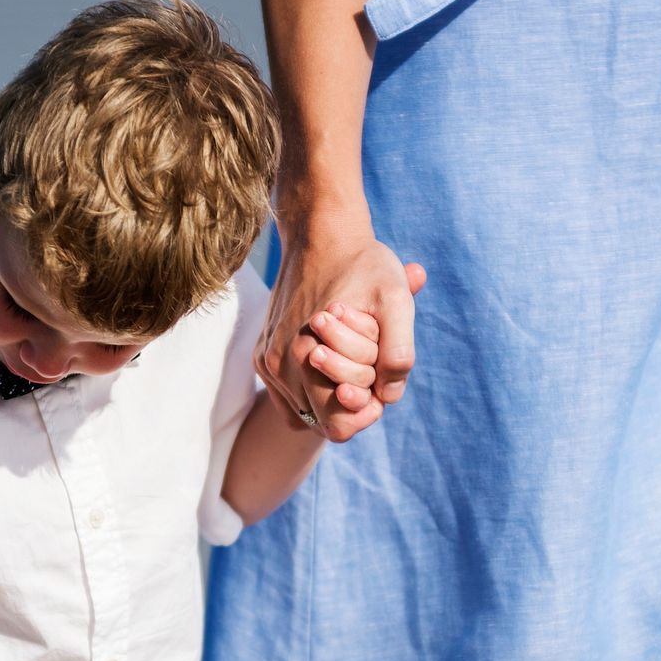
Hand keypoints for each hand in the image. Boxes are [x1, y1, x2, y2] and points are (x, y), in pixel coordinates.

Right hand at [254, 231, 425, 442]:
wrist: (321, 234)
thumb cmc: (364, 266)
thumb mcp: (396, 300)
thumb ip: (399, 351)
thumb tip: (389, 395)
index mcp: (307, 357)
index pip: (337, 427)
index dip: (365, 412)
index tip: (380, 384)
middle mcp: (278, 365)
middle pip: (320, 422)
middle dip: (350, 401)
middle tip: (370, 369)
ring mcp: (266, 360)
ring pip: (304, 410)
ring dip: (329, 393)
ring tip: (349, 355)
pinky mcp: (261, 354)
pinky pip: (289, 397)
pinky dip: (311, 389)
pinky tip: (331, 360)